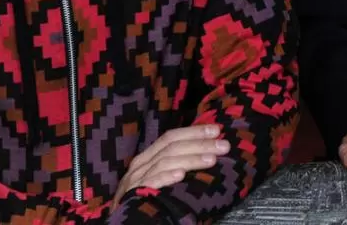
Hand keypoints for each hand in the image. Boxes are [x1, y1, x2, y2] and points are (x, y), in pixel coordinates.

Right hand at [111, 124, 229, 212]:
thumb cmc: (145, 196)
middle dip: (200, 143)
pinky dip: (166, 177)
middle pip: (171, 147)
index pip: (170, 137)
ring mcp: (136, 180)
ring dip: (191, 159)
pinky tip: (181, 175)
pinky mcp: (134, 195)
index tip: (216, 130)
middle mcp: (141, 165)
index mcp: (147, 157)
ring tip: (212, 160)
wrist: (123, 219)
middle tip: (223, 145)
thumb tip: (207, 152)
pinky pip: (151, 183)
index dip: (193, 132)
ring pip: (165, 162)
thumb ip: (176, 163)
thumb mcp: (159, 175)